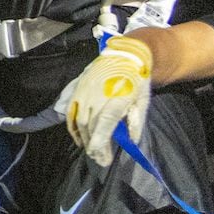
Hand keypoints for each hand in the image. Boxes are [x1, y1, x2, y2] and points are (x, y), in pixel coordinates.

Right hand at [66, 34, 152, 167]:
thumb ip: (137, 122)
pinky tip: (78, 136)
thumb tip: (132, 141)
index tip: (101, 157)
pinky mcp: (78, 88)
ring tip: (91, 150)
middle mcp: (97, 94)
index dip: (100, 141)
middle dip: (94, 145)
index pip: (104, 122)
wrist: (125, 54)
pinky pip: (70, 110)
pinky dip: (72, 126)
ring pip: (79, 120)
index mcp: (116, 97)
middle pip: (90, 125)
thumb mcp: (143, 100)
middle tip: (100, 159)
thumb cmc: (137, 79)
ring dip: (83, 138)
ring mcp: (85, 90)